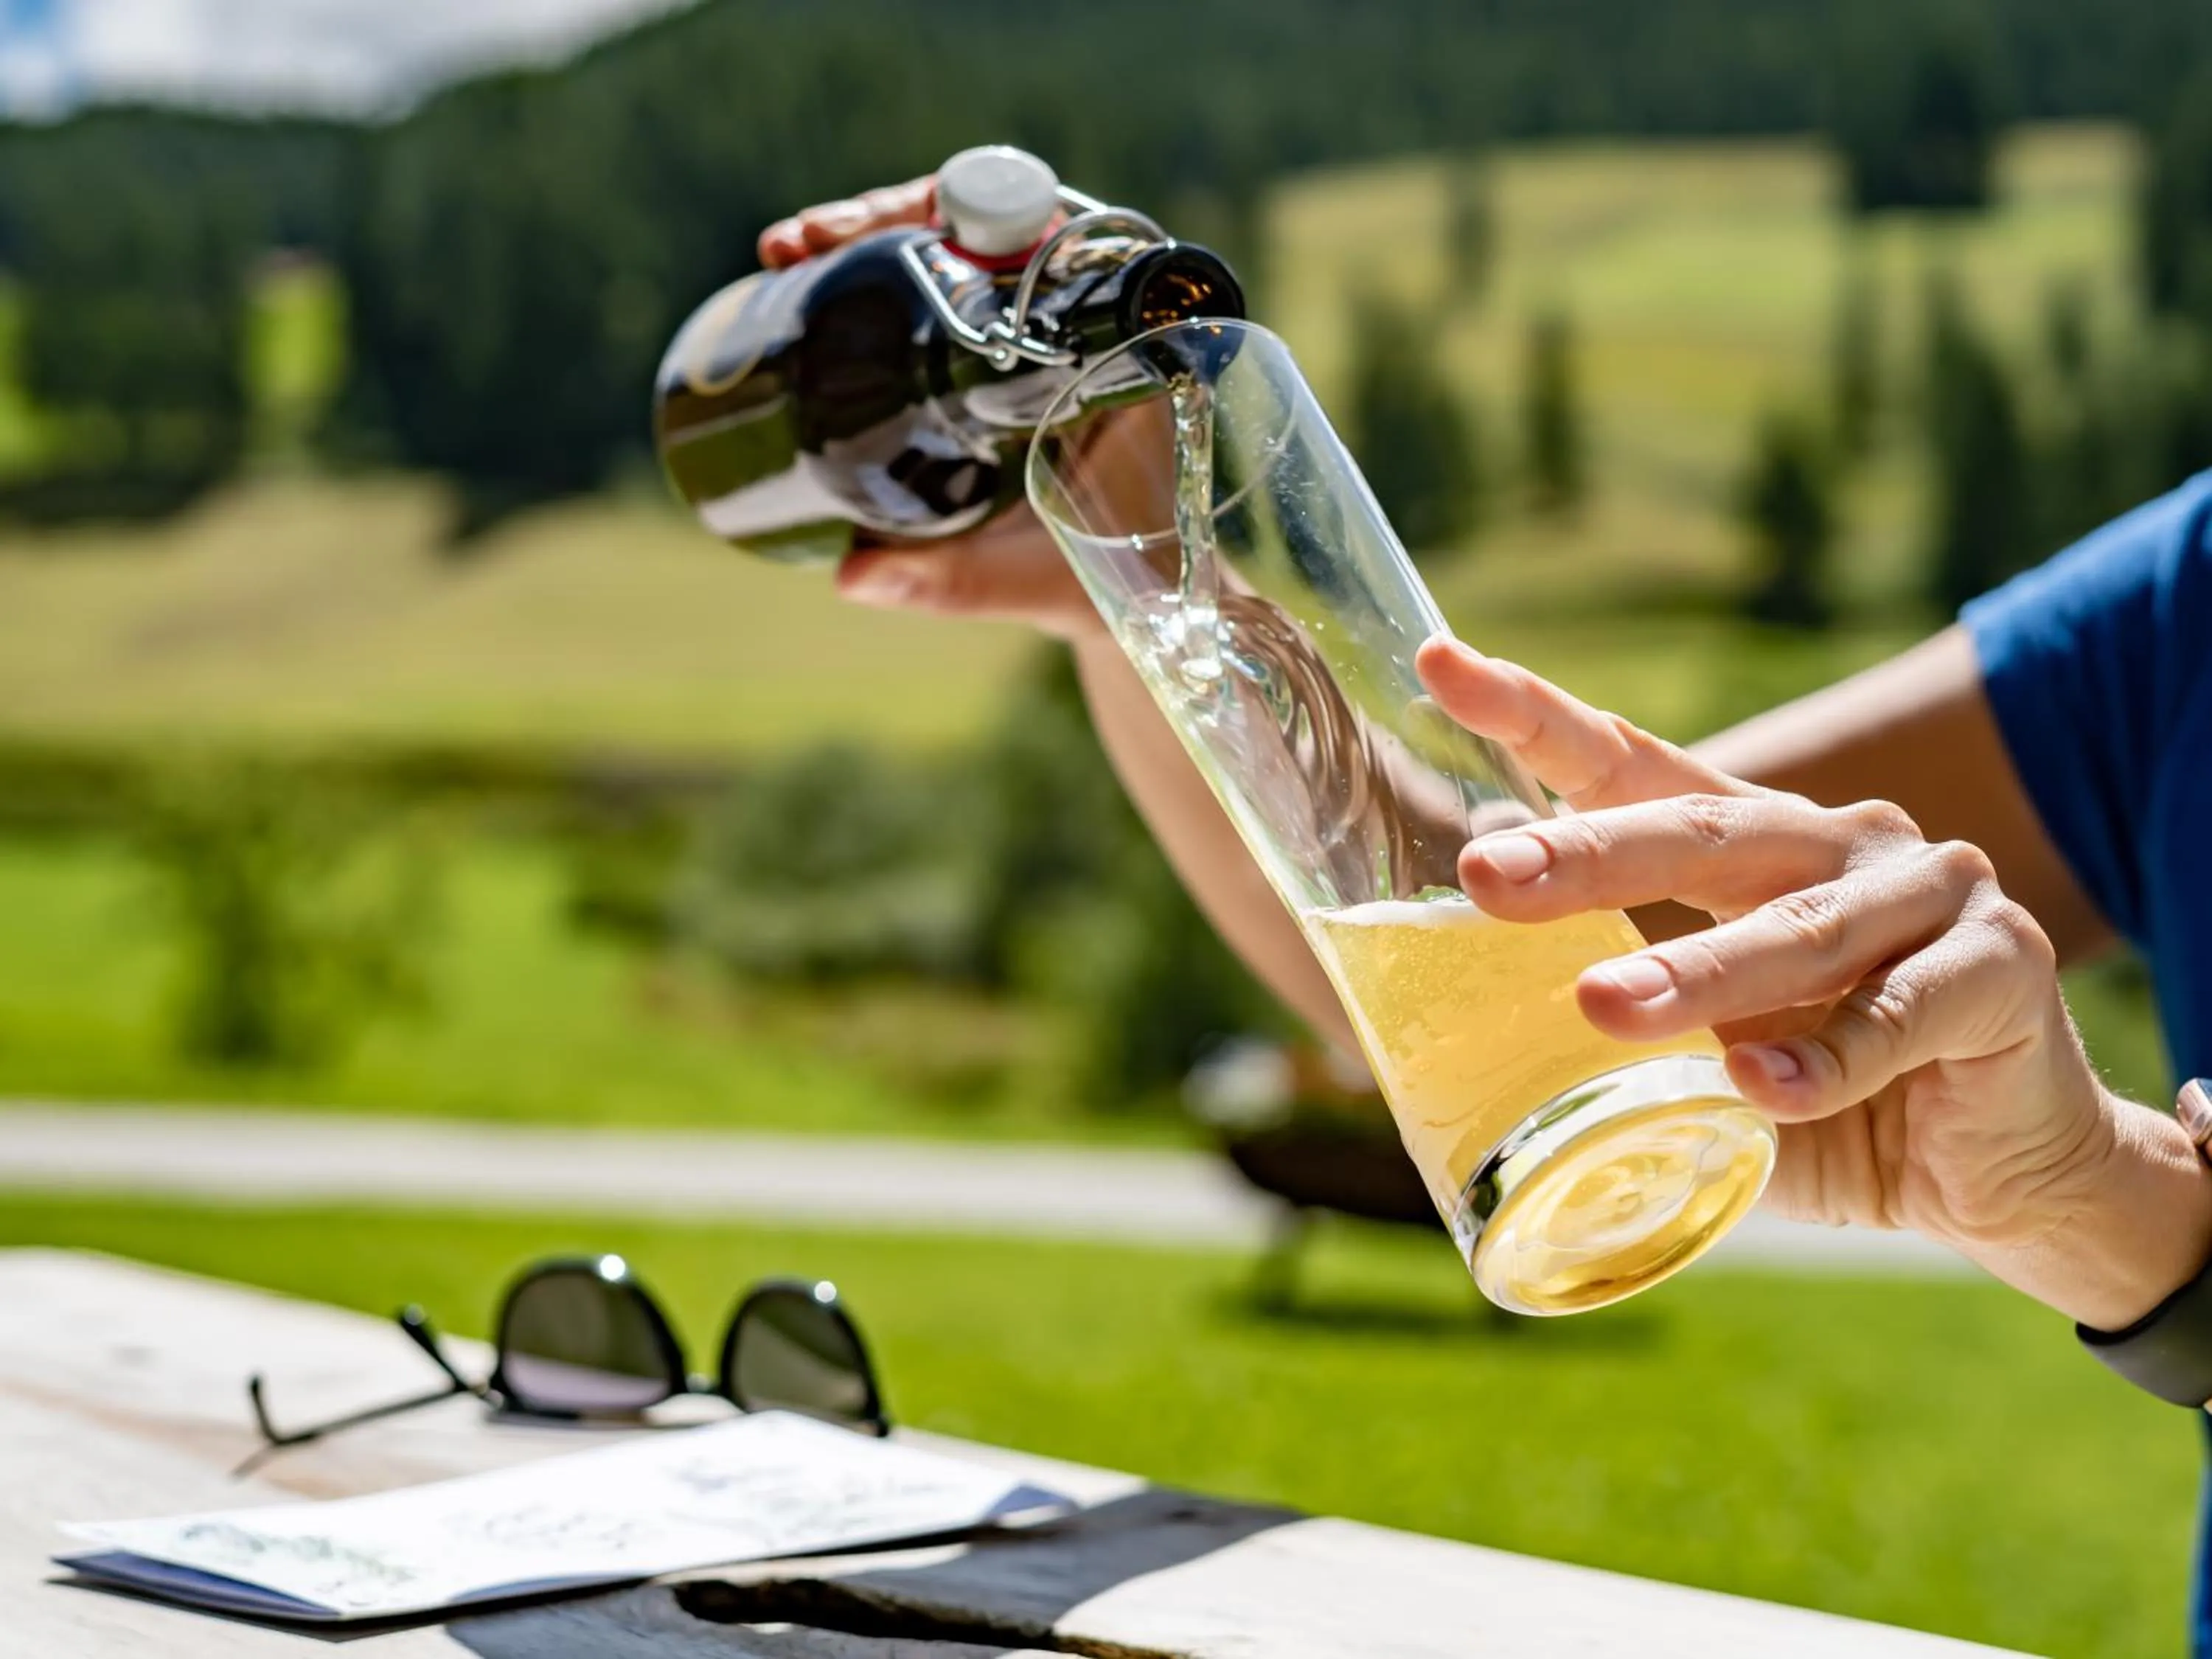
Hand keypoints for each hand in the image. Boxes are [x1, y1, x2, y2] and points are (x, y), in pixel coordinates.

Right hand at [758, 178, 1098, 638]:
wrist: (1146, 596)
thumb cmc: (1118, 583)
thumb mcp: (1032, 581)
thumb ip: (952, 582)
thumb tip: (849, 577)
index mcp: (1128, 346)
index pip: (1050, 232)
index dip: (965, 207)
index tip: (888, 228)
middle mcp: (1089, 318)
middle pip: (986, 223)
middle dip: (884, 219)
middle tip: (801, 243)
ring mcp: (1042, 331)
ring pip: (955, 247)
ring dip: (868, 237)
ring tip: (782, 256)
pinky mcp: (1005, 355)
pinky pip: (946, 287)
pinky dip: (879, 273)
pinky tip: (808, 279)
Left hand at [1414, 635, 2211, 1328]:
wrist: (1996, 1176)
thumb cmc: (1823, 1106)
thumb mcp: (1702, 1062)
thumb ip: (1615, 1040)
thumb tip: (1451, 1051)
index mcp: (1749, 843)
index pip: (1632, 763)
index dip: (1537, 716)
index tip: (1440, 667)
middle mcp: (1835, 842)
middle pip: (1698, 831)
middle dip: (1586, 853)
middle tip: (1487, 874)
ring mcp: (1928, 891)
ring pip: (1793, 929)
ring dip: (1695, 973)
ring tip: (1601, 1007)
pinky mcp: (2001, 969)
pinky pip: (1896, 1016)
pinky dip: (1827, 1061)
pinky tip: (1762, 1089)